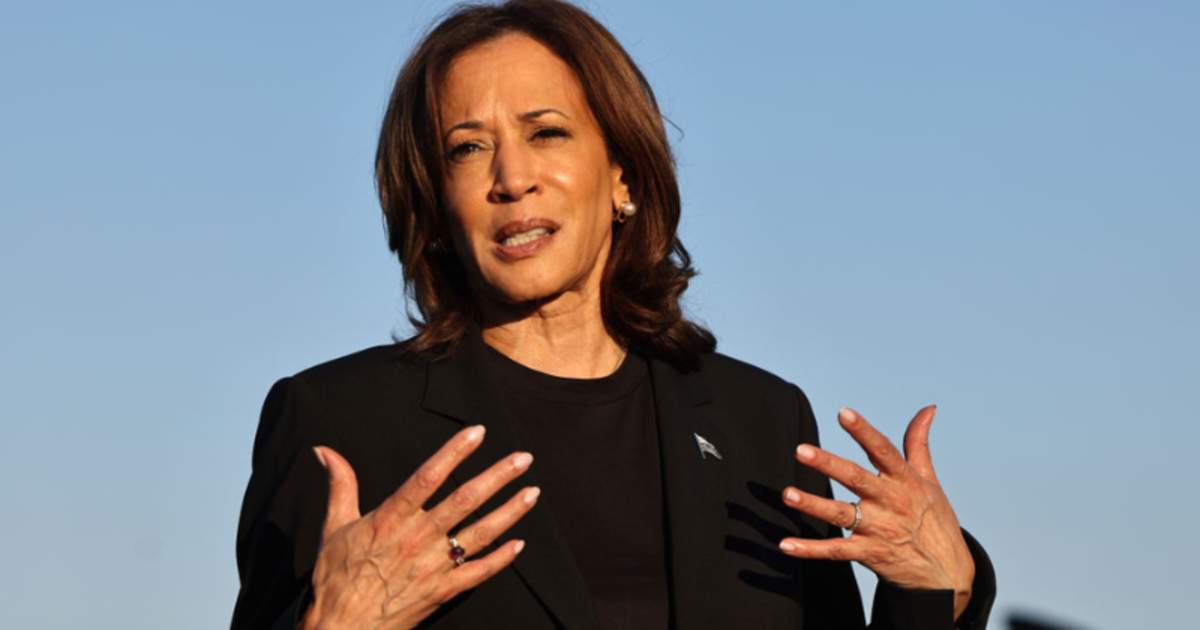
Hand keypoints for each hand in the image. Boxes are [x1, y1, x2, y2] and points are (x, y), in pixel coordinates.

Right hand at [300, 425, 539, 629]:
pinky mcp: (442, 591)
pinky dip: (501, 559)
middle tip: (523, 458)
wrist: (340, 629)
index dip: (454, 452)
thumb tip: (324, 450)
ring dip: (509, 512)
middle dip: (497, 477)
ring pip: (480, 534)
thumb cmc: (335, 578)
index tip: (478, 432)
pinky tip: (519, 543)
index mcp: (391, 518)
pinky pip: (478, 573)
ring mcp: (433, 567)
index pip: (428, 476)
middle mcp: (417, 539)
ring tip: (533, 492)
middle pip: (465, 500)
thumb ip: (340, 485)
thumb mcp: (333, 526)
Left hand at [778, 406, 975, 619]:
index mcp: (905, 480)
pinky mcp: (869, 554)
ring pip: (841, 515)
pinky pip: (836, 551)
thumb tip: (928, 409)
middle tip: (801, 450)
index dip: (864, 431)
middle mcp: (890, 502)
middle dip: (828, 464)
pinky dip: (810, 550)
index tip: (844, 413)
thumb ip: (918, 444)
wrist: (947, 574)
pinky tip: (786, 545)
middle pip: (856, 479)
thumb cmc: (936, 520)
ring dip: (813, 505)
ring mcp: (879, 529)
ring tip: (788, 494)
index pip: (883, 450)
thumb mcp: (930, 480)